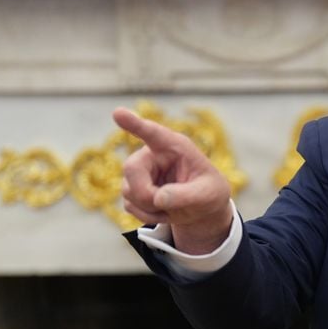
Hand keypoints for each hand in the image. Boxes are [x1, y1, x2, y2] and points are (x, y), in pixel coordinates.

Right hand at [113, 107, 233, 254]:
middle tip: (165, 205)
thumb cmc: (209, 191)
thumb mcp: (208, 194)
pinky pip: (129, 205)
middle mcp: (152, 154)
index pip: (152, 132)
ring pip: (128, 191)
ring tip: (174, 207)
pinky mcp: (133, 188)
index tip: (118, 113)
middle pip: (131, 169)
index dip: (134, 123)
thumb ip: (187, 195)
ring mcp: (140, 171)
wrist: (202, 207)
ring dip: (151, 208)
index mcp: (174, 146)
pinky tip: (164, 211)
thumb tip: (158, 198)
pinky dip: (147, 215)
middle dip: (145, 194)